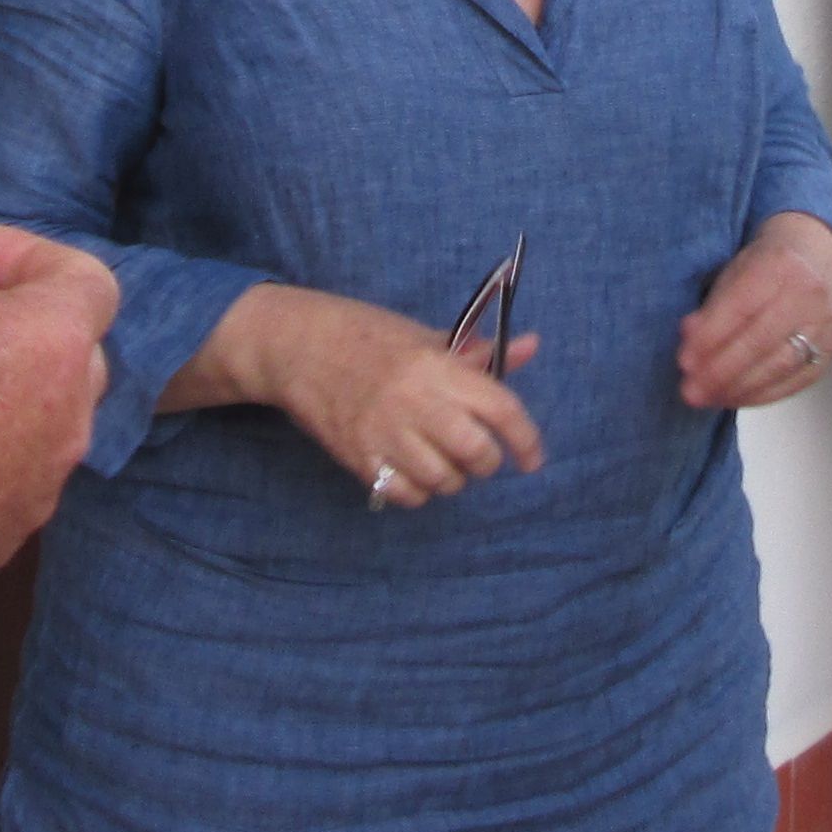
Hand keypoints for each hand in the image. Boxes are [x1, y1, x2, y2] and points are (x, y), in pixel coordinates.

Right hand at [247, 285, 542, 508]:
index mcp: (437, 366)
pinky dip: (418, 491)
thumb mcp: (425, 337)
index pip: (501, 409)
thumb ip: (477, 353)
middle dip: (485, 462)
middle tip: (477, 454)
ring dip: (452, 478)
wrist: (299, 346)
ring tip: (440, 459)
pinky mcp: (359, 456)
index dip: (526, 440)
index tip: (532, 458)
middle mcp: (415, 401)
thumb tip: (532, 346)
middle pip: (476, 453)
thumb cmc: (368, 337)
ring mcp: (384, 432)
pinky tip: (412, 471)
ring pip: (444, 480)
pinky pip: (406, 494)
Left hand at [677, 213, 831, 408]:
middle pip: (761, 341)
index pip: (742, 307)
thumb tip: (690, 342)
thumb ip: (713, 307)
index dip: (711, 337)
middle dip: (721, 371)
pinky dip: (760, 395)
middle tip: (691, 390)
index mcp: (780, 265)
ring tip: (708, 398)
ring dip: (738, 388)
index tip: (684, 361)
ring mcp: (826, 326)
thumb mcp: (735, 272)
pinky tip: (734, 399)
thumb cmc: (765, 267)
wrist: (817, 259)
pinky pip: (794, 382)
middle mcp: (809, 296)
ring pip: (779, 366)